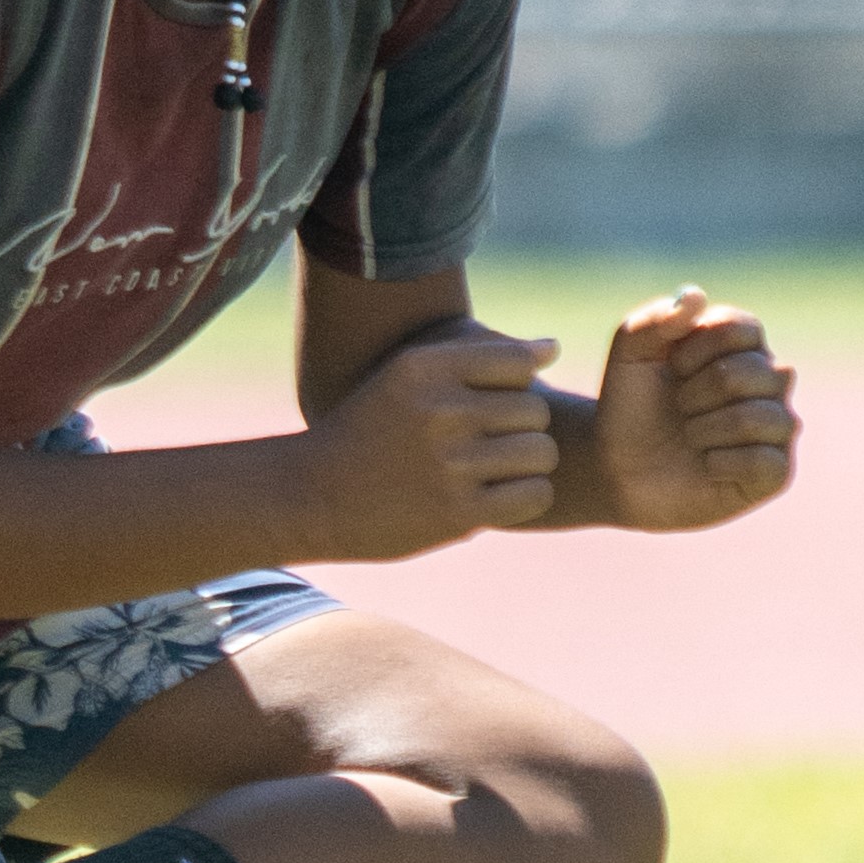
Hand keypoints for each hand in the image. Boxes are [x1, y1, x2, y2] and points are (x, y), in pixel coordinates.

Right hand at [293, 325, 560, 557]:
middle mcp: (438, 412)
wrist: (311, 496)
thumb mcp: (406, 375)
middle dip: (521, 425)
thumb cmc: (370, 430)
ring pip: (542, 452)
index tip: (491, 402)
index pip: (519, 362)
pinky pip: (535, 495)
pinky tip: (497, 495)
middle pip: (535, 408)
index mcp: (423, 368)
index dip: (517, 383)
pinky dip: (525, 496)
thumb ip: (477, 356)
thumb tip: (552, 348)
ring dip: (528, 463)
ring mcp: (449, 465)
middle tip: (490, 442)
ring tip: (495, 468)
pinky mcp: (459, 514)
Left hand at [594, 287, 798, 530]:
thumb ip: (656, 319)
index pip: (740, 327)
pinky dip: (720, 463)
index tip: (673, 368)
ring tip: (690, 436)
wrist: (618, 467)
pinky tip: (706, 465)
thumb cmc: (632, 407)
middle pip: (749, 371)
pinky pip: (763, 462)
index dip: (695, 349)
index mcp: (743, 346)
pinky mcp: (776, 471)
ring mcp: (778, 426)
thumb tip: (695, 296)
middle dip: (695, 392)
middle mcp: (770, 381)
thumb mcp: (630, 355)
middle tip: (678, 408)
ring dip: (704, 429)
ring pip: (758, 416)